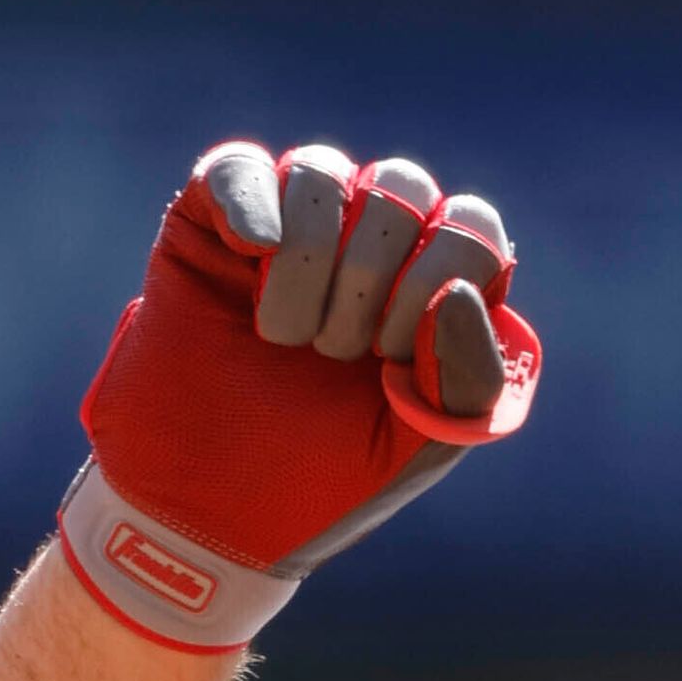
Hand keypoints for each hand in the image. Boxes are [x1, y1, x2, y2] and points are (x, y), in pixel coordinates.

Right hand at [60, 139, 541, 650]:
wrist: (212, 512)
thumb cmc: (325, 479)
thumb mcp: (421, 442)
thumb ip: (469, 376)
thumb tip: (461, 290)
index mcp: (428, 288)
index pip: (471, 225)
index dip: (443, 273)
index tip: (396, 354)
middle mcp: (365, 242)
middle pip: (403, 187)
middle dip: (373, 279)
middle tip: (335, 355)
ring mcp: (288, 227)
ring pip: (322, 173)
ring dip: (310, 264)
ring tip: (285, 339)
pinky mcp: (210, 226)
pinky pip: (241, 168)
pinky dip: (252, 205)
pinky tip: (252, 254)